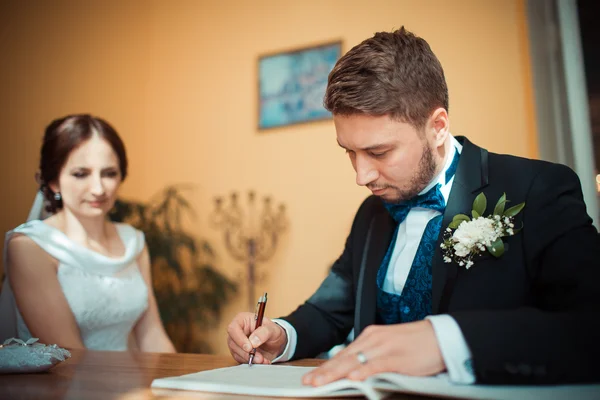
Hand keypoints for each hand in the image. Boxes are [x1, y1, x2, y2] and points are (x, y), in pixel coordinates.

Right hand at [227, 312, 287, 363]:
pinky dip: (252, 362)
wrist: (275, 343)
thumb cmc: (272, 331)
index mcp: (242, 320)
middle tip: (259, 357)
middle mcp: (237, 331)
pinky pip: (241, 360)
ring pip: (236, 353)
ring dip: (250, 359)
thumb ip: (264, 332)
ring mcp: (236, 343)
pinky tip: (262, 361)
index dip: (239, 339)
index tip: (249, 347)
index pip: (233, 328)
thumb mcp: (272, 329)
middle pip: (233, 343)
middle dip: (246, 353)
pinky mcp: (239, 353)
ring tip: (263, 359)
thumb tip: (253, 341)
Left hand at [303, 320, 444, 385]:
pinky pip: (377, 365)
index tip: (311, 376)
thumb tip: (355, 372)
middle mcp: (373, 339)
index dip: (326, 367)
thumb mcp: (389, 348)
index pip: (343, 354)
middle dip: (324, 372)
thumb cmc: (416, 344)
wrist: (441, 336)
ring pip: (355, 362)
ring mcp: (385, 347)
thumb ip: (372, 357)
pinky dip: (364, 372)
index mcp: (370, 336)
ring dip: (336, 374)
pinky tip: (353, 379)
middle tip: (307, 382)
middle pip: (344, 358)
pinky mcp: (398, 357)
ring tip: (321, 383)